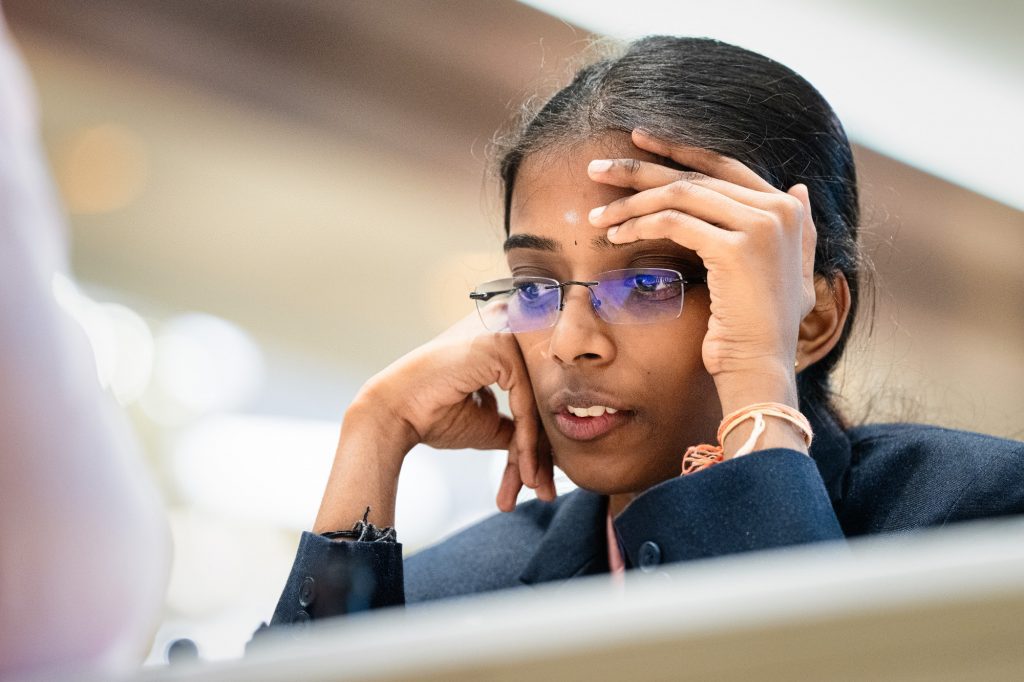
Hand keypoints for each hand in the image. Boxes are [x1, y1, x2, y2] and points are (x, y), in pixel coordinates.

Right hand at [358, 312, 556, 510]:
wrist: (392, 413)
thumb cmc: (432, 414)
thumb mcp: (488, 421)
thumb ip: (518, 424)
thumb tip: (547, 446)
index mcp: (504, 336)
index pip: (536, 390)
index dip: (539, 438)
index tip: (541, 478)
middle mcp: (508, 324)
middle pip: (541, 396)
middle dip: (543, 450)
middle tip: (544, 491)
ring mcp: (504, 330)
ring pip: (536, 402)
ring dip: (535, 453)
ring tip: (534, 488)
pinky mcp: (499, 345)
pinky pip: (525, 401)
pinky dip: (525, 440)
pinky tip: (523, 471)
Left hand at [587, 129, 816, 382]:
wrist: (759, 367)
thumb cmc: (761, 329)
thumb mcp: (788, 273)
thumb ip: (798, 229)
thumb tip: (799, 187)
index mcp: (787, 208)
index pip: (722, 165)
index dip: (677, 151)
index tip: (638, 141)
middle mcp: (778, 209)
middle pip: (694, 178)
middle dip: (639, 172)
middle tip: (597, 167)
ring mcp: (760, 226)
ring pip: (679, 197)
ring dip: (630, 203)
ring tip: (597, 215)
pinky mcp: (735, 249)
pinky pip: (673, 223)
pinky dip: (639, 225)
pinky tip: (616, 236)